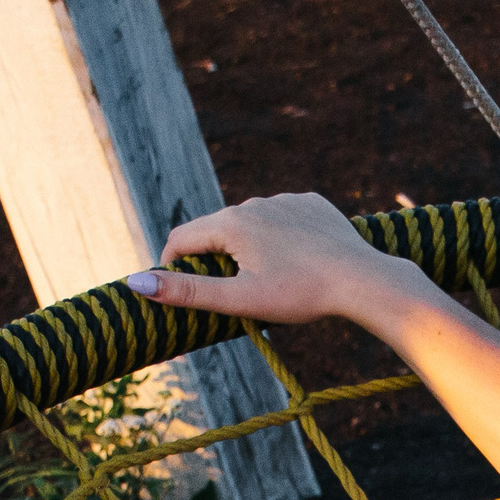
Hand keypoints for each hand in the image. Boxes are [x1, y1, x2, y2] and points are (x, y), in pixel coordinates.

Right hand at [125, 193, 429, 331]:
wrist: (362, 280)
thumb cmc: (300, 294)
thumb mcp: (239, 299)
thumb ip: (188, 291)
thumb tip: (137, 282)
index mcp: (230, 223)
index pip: (182, 239)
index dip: (171, 265)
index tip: (174, 288)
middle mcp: (254, 202)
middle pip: (217, 231)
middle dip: (213, 258)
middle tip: (226, 292)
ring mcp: (285, 200)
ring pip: (252, 224)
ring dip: (248, 247)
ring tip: (265, 280)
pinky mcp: (312, 204)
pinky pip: (284, 220)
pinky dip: (281, 238)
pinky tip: (295, 260)